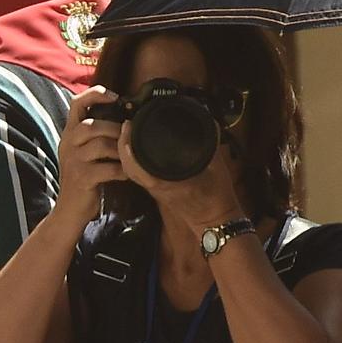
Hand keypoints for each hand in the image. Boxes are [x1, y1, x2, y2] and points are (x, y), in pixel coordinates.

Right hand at [54, 87, 124, 217]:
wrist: (70, 209)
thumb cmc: (83, 178)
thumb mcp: (82, 152)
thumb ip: (95, 135)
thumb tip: (124, 118)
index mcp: (69, 134)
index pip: (76, 104)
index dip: (95, 95)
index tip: (115, 97)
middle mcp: (68, 144)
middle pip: (92, 126)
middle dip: (116, 130)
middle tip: (129, 138)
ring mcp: (73, 162)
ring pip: (101, 145)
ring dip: (121, 151)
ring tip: (130, 157)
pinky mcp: (82, 178)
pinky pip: (108, 168)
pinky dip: (122, 170)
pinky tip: (127, 174)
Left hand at [119, 115, 246, 229]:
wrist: (214, 220)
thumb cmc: (216, 196)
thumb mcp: (217, 167)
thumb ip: (210, 144)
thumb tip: (208, 121)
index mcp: (166, 182)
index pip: (138, 167)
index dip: (129, 150)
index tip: (129, 128)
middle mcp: (155, 186)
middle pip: (129, 168)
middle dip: (124, 145)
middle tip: (127, 124)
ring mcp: (154, 189)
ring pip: (131, 171)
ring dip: (126, 152)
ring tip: (129, 131)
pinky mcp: (156, 189)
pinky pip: (137, 174)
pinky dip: (132, 160)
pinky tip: (135, 147)